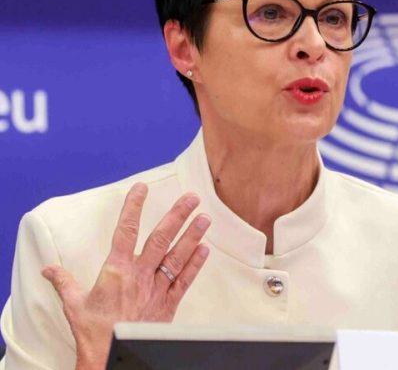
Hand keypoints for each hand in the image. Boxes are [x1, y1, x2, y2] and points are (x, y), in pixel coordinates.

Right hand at [41, 183, 210, 369]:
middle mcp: (139, 275)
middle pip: (160, 239)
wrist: (111, 360)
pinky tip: (205, 249)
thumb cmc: (93, 334)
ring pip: (177, 257)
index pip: (125, 231)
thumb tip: (48, 270)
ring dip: (192, 236)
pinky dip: (195, 265)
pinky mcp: (167, 305)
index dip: (133, 207)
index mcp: (116, 271)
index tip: (141, 188)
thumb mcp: (74, 305)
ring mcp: (156, 289)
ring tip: (205, 218)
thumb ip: (64, 282)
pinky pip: (184, 281)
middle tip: (192, 198)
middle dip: (177, 216)